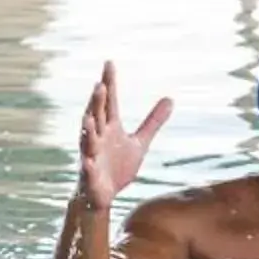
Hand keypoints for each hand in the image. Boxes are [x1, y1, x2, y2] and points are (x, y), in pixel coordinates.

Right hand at [78, 62, 171, 208]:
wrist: (103, 196)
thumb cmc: (117, 166)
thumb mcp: (139, 142)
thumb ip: (153, 121)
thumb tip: (170, 98)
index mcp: (110, 128)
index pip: (109, 101)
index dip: (109, 83)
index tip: (109, 63)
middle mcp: (98, 138)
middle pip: (97, 116)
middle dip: (97, 102)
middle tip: (99, 85)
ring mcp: (92, 155)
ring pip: (88, 140)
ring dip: (87, 129)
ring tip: (88, 117)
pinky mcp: (90, 175)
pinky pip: (88, 169)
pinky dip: (87, 164)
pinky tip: (88, 160)